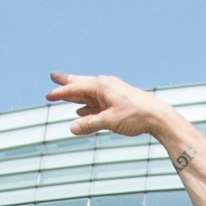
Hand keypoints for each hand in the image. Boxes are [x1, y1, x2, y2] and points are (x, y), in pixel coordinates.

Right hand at [45, 72, 171, 138]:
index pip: (76, 88)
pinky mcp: (118, 101)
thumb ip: (90, 124)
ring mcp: (112, 92)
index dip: (61, 93)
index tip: (48, 95)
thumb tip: (72, 128)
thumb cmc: (135, 116)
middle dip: (66, 83)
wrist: (157, 116)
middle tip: (53, 77)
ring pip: (89, 93)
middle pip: (81, 84)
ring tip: (64, 94)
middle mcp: (105, 85)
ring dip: (76, 95)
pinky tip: (82, 110)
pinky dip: (88, 105)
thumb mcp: (109, 121)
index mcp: (101, 86)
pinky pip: (97, 102)